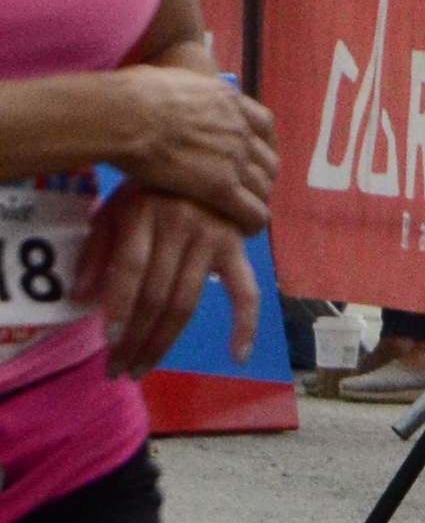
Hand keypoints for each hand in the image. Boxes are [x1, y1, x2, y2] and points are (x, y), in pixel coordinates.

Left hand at [81, 184, 251, 375]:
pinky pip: (245, 291)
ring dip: (163, 342)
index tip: (106, 341)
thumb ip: (97, 250)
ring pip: (186, 302)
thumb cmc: (150, 187)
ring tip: (142, 368)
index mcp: (144, 211)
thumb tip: (81, 299)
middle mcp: (180, 225)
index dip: (118, 306)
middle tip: (118, 369)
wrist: (201, 154)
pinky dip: (245, 324)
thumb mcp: (115, 208)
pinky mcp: (236, 248)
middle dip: (134, 337)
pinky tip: (237, 355)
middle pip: (156, 294)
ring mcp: (212, 237)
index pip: (130, 268)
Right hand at [108, 60, 278, 224]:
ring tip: (240, 214)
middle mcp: (238, 128)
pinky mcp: (221, 186)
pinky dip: (252, 223)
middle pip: (267, 160)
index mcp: (228, 101)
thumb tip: (177, 95)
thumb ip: (187, 94)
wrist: (125, 114)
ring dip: (255, 201)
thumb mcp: (171, 82)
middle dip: (259, 177)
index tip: (249, 158)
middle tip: (243, 192)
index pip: (263, 125)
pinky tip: (242, 230)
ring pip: (263, 187)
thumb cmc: (130, 96)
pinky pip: (253, 211)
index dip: (259, 145)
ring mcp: (233, 158)